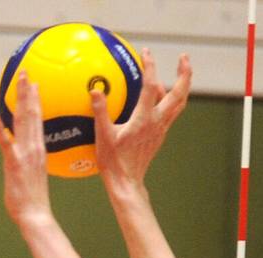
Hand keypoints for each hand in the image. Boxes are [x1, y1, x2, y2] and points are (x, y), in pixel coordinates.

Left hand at [0, 72, 52, 228]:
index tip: (34, 84)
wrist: (34, 213)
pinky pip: (6, 142)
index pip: (38, 119)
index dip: (35, 100)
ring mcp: (24, 153)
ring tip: (19, 81)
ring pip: (23, 121)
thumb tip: (29, 157)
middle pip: (32, 113)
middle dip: (28, 91)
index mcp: (40, 149)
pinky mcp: (13, 162)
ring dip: (20, 100)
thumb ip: (32, 161)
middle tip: (25, 73)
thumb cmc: (33, 199)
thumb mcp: (35, 174)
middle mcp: (34, 147)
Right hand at [92, 49, 190, 191]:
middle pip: (180, 93)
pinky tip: (159, 100)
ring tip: (176, 75)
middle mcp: (157, 122)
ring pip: (179, 103)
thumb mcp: (103, 136)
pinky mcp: (158, 136)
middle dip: (184, 73)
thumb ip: (100, 112)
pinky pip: (169, 114)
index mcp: (144, 119)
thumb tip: (95, 90)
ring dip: (181, 86)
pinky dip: (169, 101)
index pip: (150, 86)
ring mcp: (160, 129)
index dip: (149, 66)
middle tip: (183, 57)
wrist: (126, 183)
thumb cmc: (113, 162)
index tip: (146, 52)